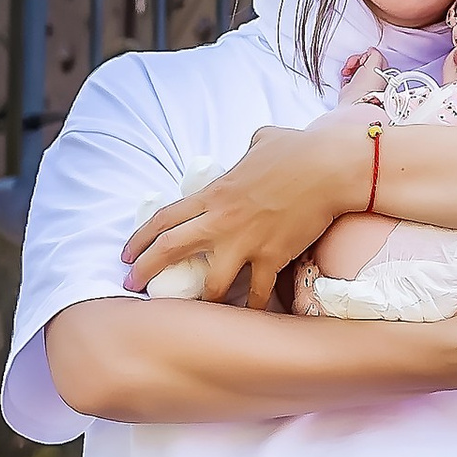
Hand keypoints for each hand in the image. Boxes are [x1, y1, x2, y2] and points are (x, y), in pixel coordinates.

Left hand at [124, 119, 362, 308]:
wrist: (329, 167)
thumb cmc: (297, 149)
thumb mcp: (260, 141)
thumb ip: (245, 154)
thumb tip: (249, 154)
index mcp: (213, 194)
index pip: (163, 218)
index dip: (139, 238)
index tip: (127, 254)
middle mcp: (222, 221)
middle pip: (170, 250)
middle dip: (146, 271)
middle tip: (133, 286)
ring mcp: (247, 242)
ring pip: (213, 283)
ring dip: (204, 300)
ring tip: (199, 311)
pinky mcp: (273, 257)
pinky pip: (258, 292)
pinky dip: (254, 306)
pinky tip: (250, 315)